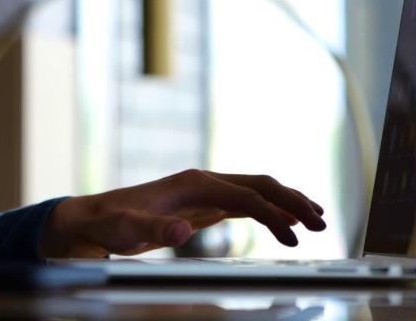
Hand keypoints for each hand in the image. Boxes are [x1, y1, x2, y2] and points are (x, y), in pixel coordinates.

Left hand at [39, 169, 326, 257]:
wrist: (94, 218)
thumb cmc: (110, 223)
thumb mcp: (127, 229)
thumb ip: (153, 228)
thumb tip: (180, 231)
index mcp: (192, 183)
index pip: (244, 195)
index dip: (272, 213)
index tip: (296, 234)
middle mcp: (202, 181)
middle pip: (259, 184)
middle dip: (291, 200)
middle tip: (321, 223)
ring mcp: (204, 191)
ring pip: (256, 191)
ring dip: (287, 203)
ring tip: (316, 222)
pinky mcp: (202, 205)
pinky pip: (245, 203)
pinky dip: (270, 211)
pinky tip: (287, 224)